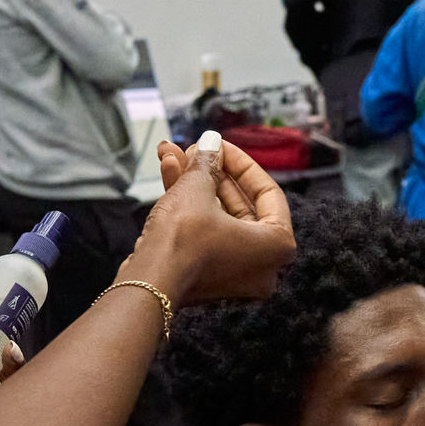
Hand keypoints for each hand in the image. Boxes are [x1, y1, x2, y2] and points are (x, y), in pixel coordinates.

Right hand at [134, 138, 295, 305]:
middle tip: (195, 150)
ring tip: (172, 155)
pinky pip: (205, 234)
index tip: (220, 145)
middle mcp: (262, 265)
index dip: (240, 162)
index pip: (267, 192)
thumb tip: (210, 142)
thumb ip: (209, 162)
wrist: (147, 283)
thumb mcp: (198, 188)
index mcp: (277, 246)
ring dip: (193, 184)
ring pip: (216, 217)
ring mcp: (234, 275)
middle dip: (211, 172)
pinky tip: (169, 173)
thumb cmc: (183, 240)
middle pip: (238, 204)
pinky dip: (189, 207)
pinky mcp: (208, 278)